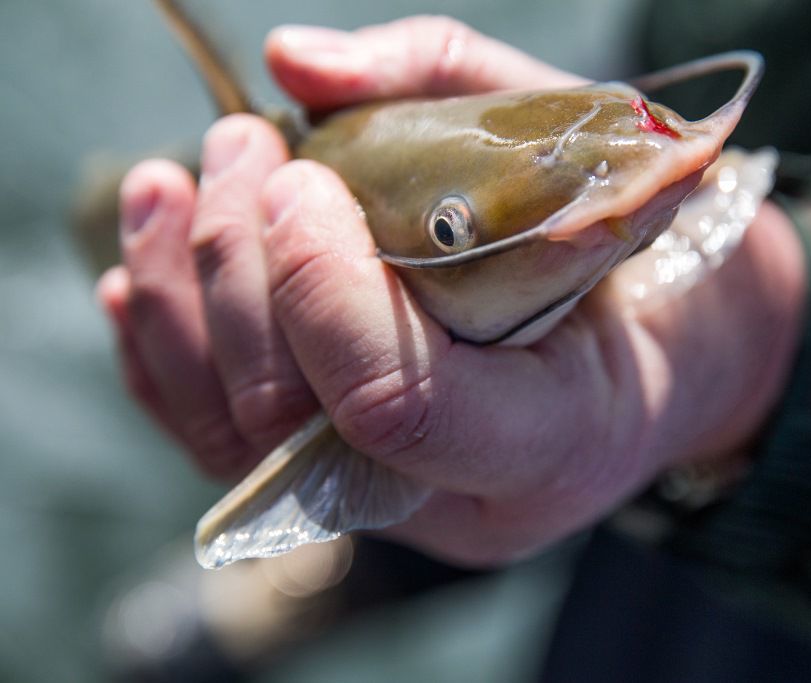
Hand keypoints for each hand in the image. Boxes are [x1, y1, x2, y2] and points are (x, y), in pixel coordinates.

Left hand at [97, 16, 804, 565]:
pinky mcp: (348, 480)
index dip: (326, 290)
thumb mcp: (595, 153)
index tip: (304, 177)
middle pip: (297, 418)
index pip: (401, 404)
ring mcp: (396, 504)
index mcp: (554, 437)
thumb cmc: (647, 253)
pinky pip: (229, 443)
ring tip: (167, 184)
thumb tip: (297, 64)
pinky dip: (168, 361)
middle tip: (242, 149)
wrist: (666, 352)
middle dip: (238, 270)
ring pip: (238, 439)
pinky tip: (139, 283)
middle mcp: (460, 499)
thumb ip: (451, 87)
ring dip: (179, 303)